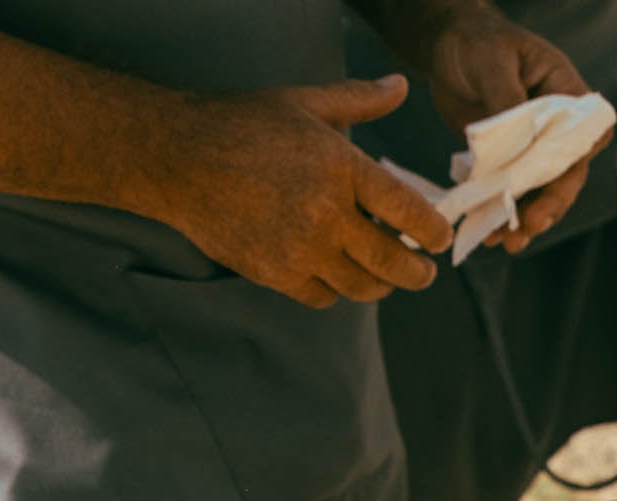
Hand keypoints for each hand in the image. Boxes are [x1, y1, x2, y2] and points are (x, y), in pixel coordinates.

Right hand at [141, 76, 453, 307]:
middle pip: (394, 263)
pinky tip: (334, 273)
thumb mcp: (305, 103)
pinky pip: (323, 297)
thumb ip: (359, 100)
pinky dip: (335, 290)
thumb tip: (399, 86)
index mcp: (342, 168)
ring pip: (361, 287)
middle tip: (424, 271)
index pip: (409, 213)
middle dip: (418, 273)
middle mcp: (327, 214)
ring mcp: (301, 249)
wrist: (178, 158)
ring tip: (383, 275)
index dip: (433, 232)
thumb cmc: (243, 124)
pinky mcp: (276, 273)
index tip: (439, 239)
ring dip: (379, 285)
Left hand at [413, 4, 604, 250]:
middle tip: (528, 228)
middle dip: (549, 204)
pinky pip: (511, 192)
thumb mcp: (492, 63)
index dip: (573, 168)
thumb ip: (508, 101)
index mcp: (568, 94)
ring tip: (507, 243)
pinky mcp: (509, 160)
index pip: (585, 137)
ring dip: (525, 219)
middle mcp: (557, 126)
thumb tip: (517, 144)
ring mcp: (534, 146)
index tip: (553, 189)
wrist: (446, 46)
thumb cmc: (477, 42)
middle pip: (565, 173)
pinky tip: (487, 233)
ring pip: (540, 190)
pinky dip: (500, 213)